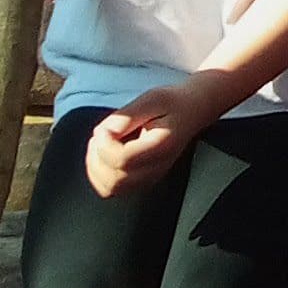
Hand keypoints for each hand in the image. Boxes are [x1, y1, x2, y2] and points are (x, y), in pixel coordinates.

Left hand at [85, 87, 205, 197]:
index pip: (122, 160)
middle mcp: (156, 169)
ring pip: (109, 188)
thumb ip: (127, 116)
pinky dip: (98, 174)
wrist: (191, 112)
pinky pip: (110, 189)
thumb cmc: (171, 103)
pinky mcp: (140, 182)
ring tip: (102, 143)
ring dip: (95, 166)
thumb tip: (105, 133)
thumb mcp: (152, 98)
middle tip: (103, 133)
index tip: (105, 127)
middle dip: (98, 156)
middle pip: (113, 179)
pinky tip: (103, 154)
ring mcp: (148, 179)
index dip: (104, 144)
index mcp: (161, 147)